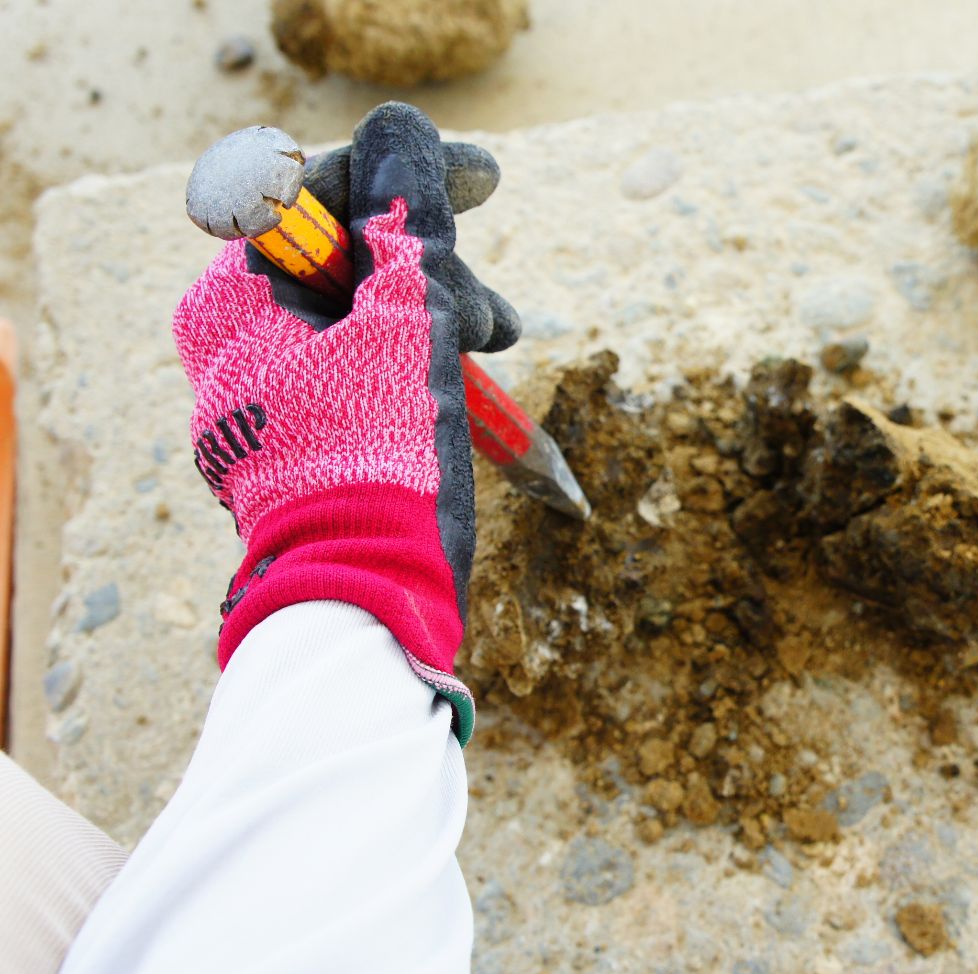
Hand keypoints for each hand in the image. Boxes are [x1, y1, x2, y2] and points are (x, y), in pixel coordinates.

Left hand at [173, 102, 515, 742]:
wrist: (367, 593)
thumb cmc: (383, 456)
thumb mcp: (409, 321)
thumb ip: (409, 221)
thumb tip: (406, 133)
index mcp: (235, 301)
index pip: (319, 197)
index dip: (409, 179)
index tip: (488, 182)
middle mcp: (234, 344)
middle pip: (349, 262)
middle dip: (437, 274)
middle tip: (499, 318)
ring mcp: (264, 399)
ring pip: (363, 319)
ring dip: (439, 322)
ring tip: (496, 351)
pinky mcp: (299, 444)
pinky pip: (361, 374)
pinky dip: (416, 367)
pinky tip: (463, 383)